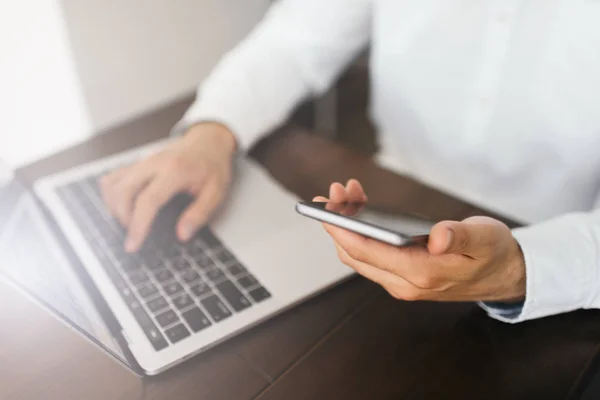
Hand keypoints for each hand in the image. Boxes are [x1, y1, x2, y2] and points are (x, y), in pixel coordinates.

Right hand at [101, 122, 236, 252]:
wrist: (209, 141)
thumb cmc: (213, 167)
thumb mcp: (216, 192)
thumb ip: (199, 214)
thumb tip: (182, 235)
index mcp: (175, 171)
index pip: (148, 200)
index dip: (138, 225)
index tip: (133, 245)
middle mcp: (154, 163)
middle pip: (123, 191)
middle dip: (123, 218)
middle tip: (135, 234)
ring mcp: (143, 161)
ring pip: (113, 184)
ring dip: (115, 207)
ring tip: (130, 222)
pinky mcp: (138, 162)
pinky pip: (114, 177)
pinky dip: (112, 194)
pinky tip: (122, 206)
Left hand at [315, 180, 526, 301]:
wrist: (505, 276)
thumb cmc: (495, 253)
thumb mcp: (485, 238)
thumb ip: (461, 236)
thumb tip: (437, 237)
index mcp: (422, 274)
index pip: (366, 252)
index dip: (341, 228)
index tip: (326, 206)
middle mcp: (404, 283)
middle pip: (355, 253)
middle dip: (338, 222)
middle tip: (335, 191)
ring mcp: (401, 282)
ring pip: (359, 254)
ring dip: (347, 225)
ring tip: (346, 194)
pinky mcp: (402, 275)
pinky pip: (370, 255)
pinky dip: (360, 232)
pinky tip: (361, 209)